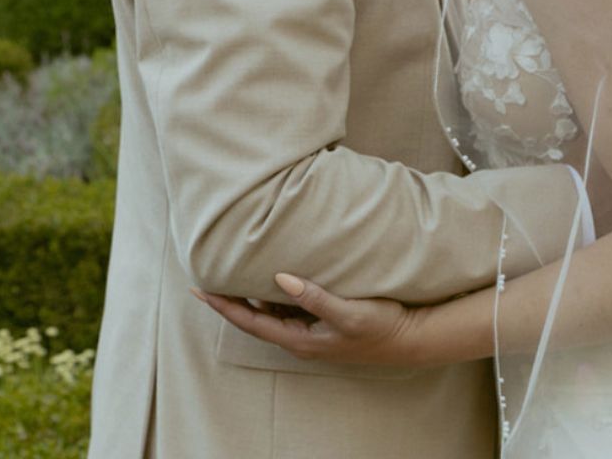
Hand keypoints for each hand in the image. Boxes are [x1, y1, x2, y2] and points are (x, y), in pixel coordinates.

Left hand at [193, 273, 423, 365]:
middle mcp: (301, 338)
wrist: (411, 338)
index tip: (200, 290)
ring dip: (251, 295)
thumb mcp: (348, 312)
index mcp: (300, 339)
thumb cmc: (381, 328)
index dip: (224, 306)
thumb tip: (278, 279)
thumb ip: (313, 297)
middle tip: (207, 276)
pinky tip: (271, 275)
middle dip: (230, 300)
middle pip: (255, 317)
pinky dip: (274, 292)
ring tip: (232, 271)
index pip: (251, 322)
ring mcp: (312, 331)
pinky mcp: (324, 321)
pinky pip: (289, 307)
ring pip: (271, 311)